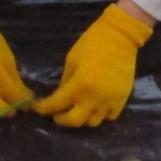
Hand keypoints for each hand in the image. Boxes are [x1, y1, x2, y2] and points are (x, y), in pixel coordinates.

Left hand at [33, 3, 152, 127]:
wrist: (120, 38)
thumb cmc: (92, 44)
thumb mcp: (72, 60)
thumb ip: (65, 81)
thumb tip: (60, 96)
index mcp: (79, 85)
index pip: (56, 104)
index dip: (43, 108)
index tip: (37, 107)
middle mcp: (93, 98)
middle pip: (74, 122)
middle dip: (62, 120)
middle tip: (57, 115)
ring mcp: (109, 101)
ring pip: (93, 122)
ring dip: (82, 118)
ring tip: (78, 109)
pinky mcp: (122, 100)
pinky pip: (110, 116)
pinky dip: (101, 114)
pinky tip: (96, 106)